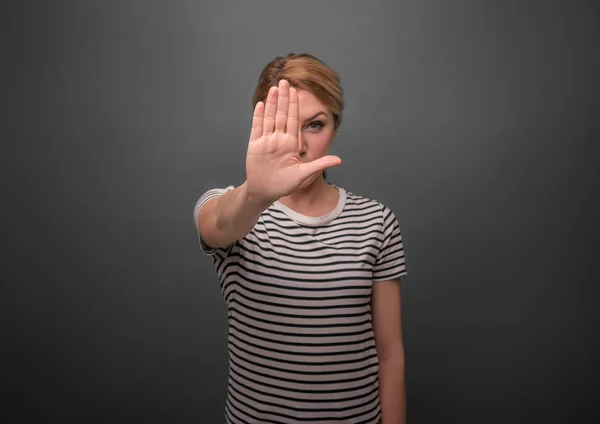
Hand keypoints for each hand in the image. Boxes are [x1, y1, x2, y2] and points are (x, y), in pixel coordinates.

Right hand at [244, 79, 341, 204]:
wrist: (266, 192)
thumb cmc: (285, 184)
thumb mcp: (304, 174)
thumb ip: (320, 164)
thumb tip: (339, 160)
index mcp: (291, 143)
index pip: (293, 119)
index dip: (294, 105)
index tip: (296, 90)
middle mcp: (279, 139)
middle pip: (281, 114)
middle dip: (283, 98)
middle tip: (284, 81)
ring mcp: (266, 141)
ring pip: (269, 117)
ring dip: (271, 103)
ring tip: (273, 88)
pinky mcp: (255, 145)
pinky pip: (257, 128)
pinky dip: (258, 116)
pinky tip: (261, 104)